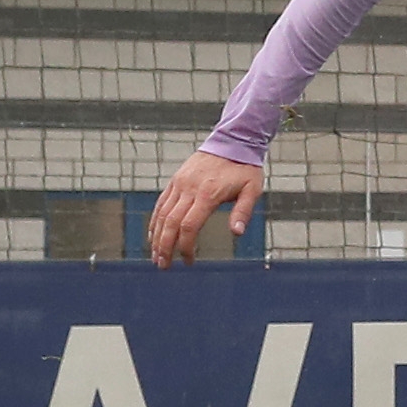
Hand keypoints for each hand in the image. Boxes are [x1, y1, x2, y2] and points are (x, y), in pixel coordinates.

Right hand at [147, 150, 263, 265]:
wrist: (232, 140)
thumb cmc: (244, 168)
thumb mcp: (252, 189)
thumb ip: (243, 212)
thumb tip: (237, 233)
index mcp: (207, 194)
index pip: (189, 226)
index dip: (185, 247)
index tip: (189, 261)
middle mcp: (189, 189)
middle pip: (170, 223)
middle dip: (164, 247)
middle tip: (163, 265)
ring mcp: (180, 183)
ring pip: (161, 214)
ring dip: (156, 237)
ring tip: (156, 256)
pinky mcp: (176, 180)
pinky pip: (161, 203)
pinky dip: (155, 220)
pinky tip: (154, 234)